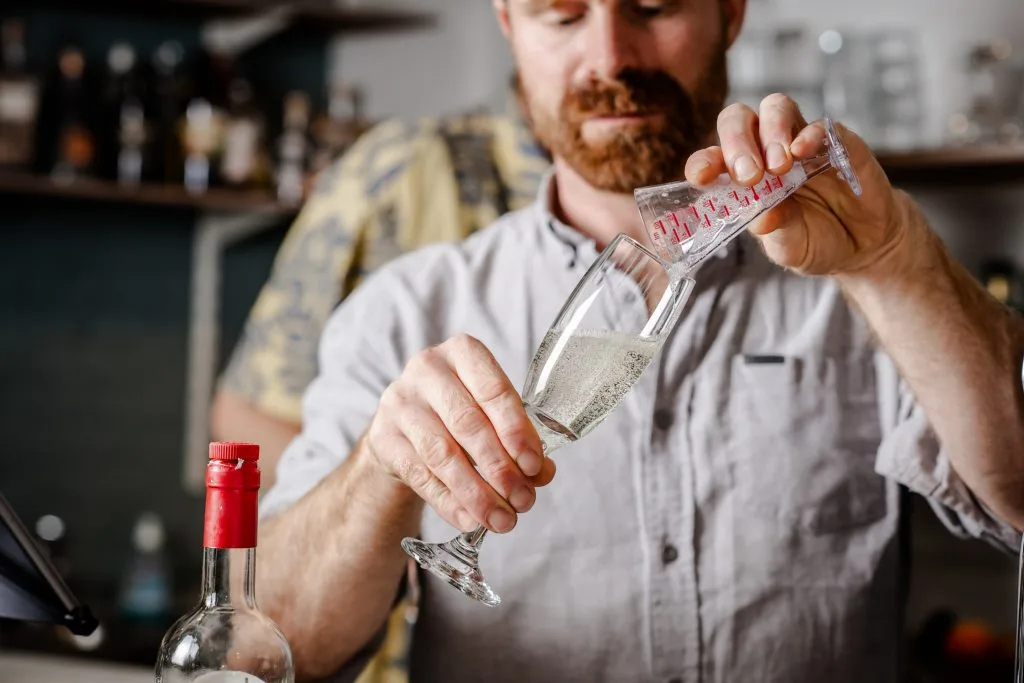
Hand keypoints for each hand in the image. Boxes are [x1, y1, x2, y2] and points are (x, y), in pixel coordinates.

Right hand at [365, 333, 554, 533]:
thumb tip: (542, 473)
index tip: (534, 466)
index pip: (493, 390)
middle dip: (500, 468)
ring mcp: (399, 402)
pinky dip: (449, 502)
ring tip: (502, 519)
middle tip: (524, 500)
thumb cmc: (461, 413)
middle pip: (467, 423)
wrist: (405, 426)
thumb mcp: (493, 415)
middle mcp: (427, 369)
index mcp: (463, 352)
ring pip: (442, 453)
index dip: (516, 431)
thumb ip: (520, 440)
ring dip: (476, 492)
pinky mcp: (382, 437)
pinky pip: (420, 475)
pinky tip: (470, 519)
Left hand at [684, 93, 918, 275]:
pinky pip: (822, 125)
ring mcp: (800, 141)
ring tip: (779, 167)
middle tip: (749, 175)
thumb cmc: (813, 240)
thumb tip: (761, 218)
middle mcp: (764, 150)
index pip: (712, 157)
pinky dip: (810, 134)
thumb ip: (774, 228)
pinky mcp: (837, 141)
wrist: (861, 245)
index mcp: (740, 176)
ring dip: (772, 132)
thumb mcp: (788, 245)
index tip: (702, 176)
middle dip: (738, 142)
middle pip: (739, 120)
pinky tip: (804, 152)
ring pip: (776, 108)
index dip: (703, 162)